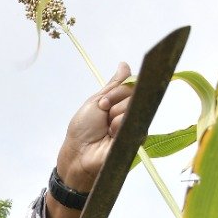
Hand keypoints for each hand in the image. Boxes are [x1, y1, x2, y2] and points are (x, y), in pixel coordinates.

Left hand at [54, 63, 134, 190]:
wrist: (79, 152)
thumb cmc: (84, 128)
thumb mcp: (97, 101)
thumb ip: (114, 85)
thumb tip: (124, 65)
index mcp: (121, 103)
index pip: (131, 86)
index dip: (118, 92)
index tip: (104, 102)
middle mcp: (131, 112)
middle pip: (134, 95)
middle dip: (114, 103)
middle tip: (103, 115)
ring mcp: (135, 124)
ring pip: (134, 107)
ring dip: (116, 115)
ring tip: (107, 129)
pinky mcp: (138, 137)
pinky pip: (134, 122)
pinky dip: (119, 125)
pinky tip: (112, 134)